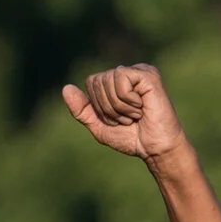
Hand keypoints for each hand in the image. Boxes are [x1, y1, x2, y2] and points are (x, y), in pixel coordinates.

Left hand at [61, 65, 184, 164]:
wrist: (155, 150)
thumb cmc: (132, 138)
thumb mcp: (100, 127)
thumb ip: (81, 110)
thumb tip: (65, 88)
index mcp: (116, 81)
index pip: (91, 81)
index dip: (98, 105)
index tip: (117, 119)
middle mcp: (127, 72)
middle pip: (98, 81)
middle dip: (108, 107)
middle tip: (127, 119)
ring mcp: (138, 71)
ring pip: (109, 81)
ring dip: (119, 107)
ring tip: (136, 115)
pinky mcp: (147, 74)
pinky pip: (122, 81)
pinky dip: (128, 101)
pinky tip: (142, 107)